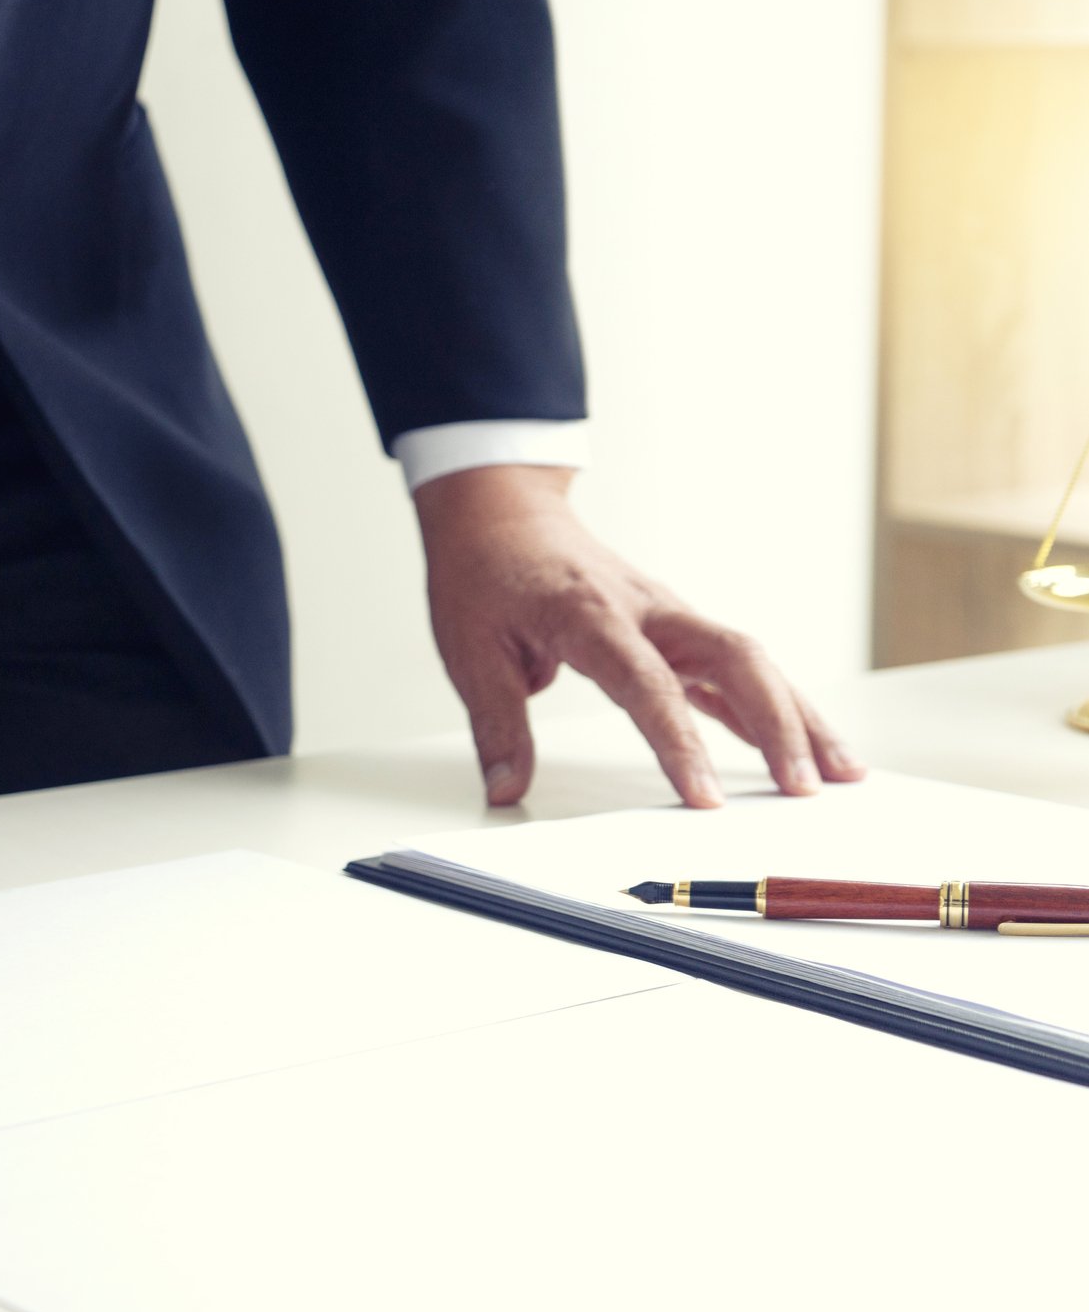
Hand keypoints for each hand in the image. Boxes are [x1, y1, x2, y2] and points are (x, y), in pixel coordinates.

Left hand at [414, 466, 864, 807]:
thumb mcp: (470, 651)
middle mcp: (647, 610)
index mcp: (592, 615)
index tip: (706, 798)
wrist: (501, 513)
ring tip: (841, 774)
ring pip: (751, 661)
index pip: (649, 685)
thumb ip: (496, 725)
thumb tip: (507, 790)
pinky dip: (770, 709)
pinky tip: (799, 751)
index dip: (681, 744)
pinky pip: (733, 670)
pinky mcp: (675, 629)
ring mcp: (670, 617)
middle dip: (779, 725)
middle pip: (736, 658)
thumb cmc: (485, 573)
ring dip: (798, 717)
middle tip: (804, 789)